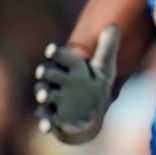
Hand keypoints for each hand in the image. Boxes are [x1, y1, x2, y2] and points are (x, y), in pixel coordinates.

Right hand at [32, 25, 119, 141]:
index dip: (56, 53)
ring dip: (42, 93)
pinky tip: (47, 128)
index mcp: (68, 66)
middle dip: (46, 73)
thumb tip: (112, 26)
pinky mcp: (52, 114)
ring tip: (44, 96)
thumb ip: (107, 48)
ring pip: (43, 92)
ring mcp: (52, 97)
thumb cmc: (94, 85)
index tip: (52, 50)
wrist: (89, 110)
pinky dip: (44, 122)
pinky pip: (45, 117)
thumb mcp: (104, 68)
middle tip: (43, 72)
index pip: (59, 56)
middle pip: (48, 73)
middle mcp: (57, 80)